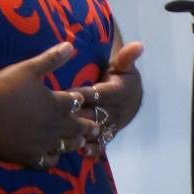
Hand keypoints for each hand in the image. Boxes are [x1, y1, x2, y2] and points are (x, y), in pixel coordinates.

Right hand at [0, 42, 97, 167]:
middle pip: (77, 128)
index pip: (77, 103)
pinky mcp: (28, 157)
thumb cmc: (3, 87)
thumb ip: (51, 59)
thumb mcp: (29, 68)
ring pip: (65, 147)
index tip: (87, 102)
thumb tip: (70, 45)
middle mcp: (54, 126)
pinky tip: (52, 157)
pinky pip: (46, 162)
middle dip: (87, 127)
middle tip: (96, 129)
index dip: (81, 101)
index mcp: (57, 104)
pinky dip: (52, 159)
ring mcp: (42, 144)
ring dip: (73, 144)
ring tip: (80, 144)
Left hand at [73, 41, 143, 156]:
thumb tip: (139, 44)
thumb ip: (126, 57)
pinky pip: (101, 144)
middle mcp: (114, 111)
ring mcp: (111, 125)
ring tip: (62, 135)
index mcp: (116, 92)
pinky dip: (91, 148)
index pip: (96, 93)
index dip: (81, 94)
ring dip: (79, 134)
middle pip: (92, 114)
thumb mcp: (124, 66)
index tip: (65, 93)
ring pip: (94, 131)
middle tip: (54, 116)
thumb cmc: (123, 78)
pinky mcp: (108, 135)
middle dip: (75, 116)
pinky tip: (79, 149)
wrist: (134, 98)